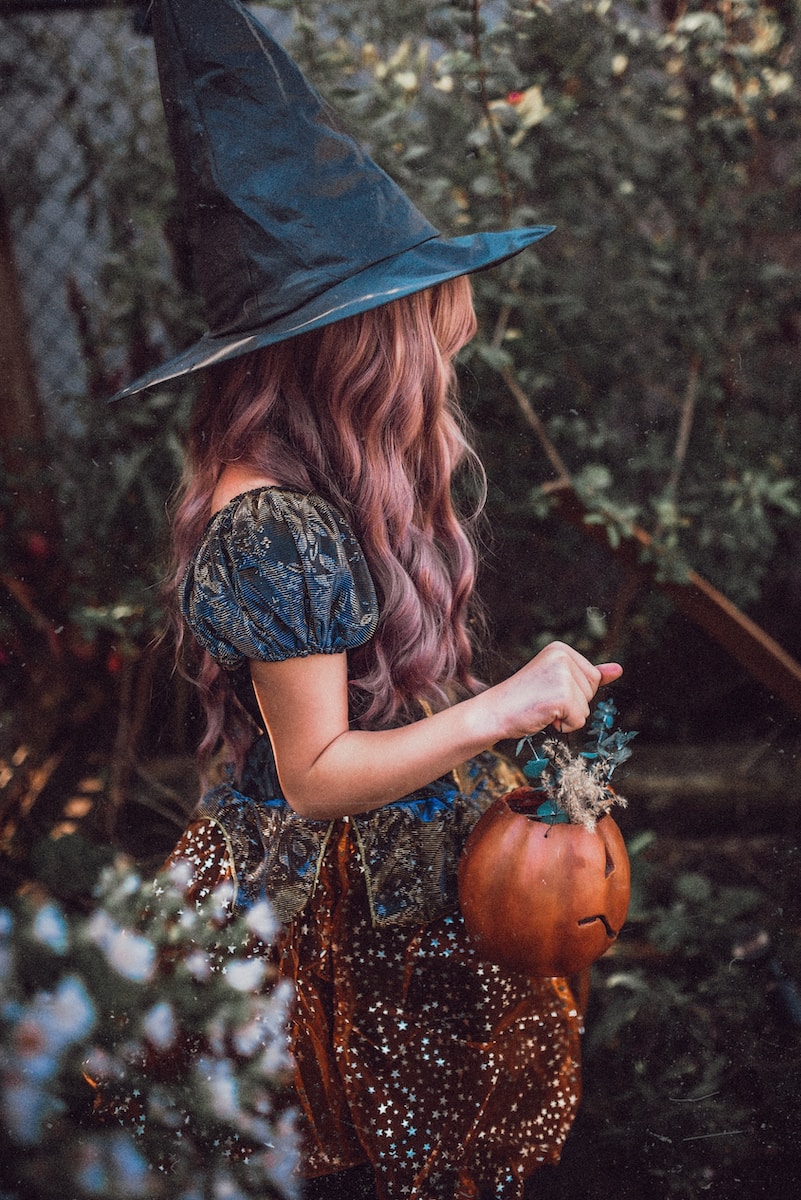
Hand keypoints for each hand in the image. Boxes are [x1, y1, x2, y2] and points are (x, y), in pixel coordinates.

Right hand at [487, 641, 622, 741]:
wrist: (495, 713)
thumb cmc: (523, 699)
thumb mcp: (556, 682)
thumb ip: (588, 675)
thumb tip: (619, 670)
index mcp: (561, 649)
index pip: (592, 677)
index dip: (573, 692)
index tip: (546, 690)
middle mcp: (563, 657)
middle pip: (592, 691)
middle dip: (572, 704)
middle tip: (543, 700)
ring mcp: (562, 675)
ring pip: (586, 707)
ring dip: (567, 716)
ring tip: (542, 707)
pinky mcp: (562, 695)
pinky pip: (579, 720)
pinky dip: (564, 726)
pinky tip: (543, 716)